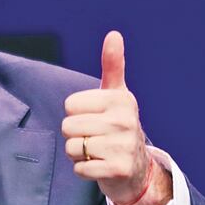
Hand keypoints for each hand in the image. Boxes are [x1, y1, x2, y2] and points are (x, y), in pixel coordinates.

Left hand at [62, 31, 170, 204]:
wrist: (137, 168)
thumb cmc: (118, 126)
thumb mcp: (116, 94)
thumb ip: (112, 65)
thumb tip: (113, 34)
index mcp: (120, 99)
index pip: (70, 105)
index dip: (76, 114)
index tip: (95, 118)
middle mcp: (125, 120)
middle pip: (68, 127)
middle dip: (76, 136)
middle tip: (95, 138)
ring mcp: (123, 146)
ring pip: (72, 148)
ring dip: (79, 154)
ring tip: (98, 152)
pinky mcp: (118, 169)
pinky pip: (79, 168)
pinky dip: (84, 170)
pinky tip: (100, 166)